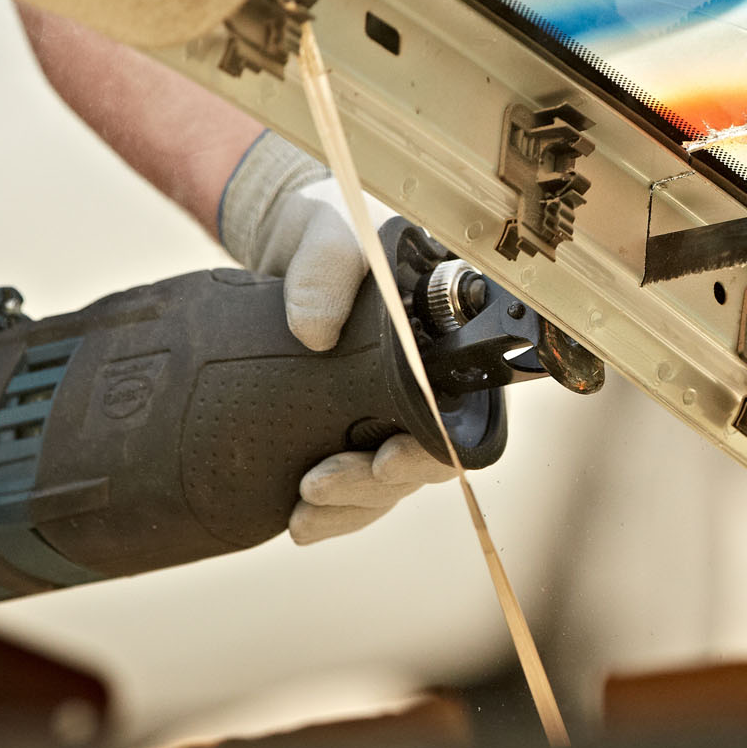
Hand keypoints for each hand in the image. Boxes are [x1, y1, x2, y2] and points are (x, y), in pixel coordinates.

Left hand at [218, 130, 455, 541]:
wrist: (289, 237)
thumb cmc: (331, 223)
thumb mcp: (330, 231)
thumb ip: (327, 265)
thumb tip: (312, 331)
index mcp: (443, 341)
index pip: (457, 414)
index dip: (431, 450)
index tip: (387, 461)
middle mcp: (425, 382)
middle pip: (421, 460)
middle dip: (372, 486)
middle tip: (320, 484)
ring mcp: (386, 408)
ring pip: (387, 481)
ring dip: (350, 506)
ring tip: (301, 517)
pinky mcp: (347, 424)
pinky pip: (354, 480)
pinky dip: (333, 508)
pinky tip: (301, 523)